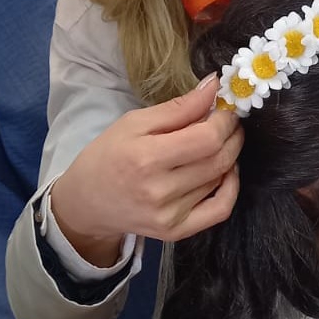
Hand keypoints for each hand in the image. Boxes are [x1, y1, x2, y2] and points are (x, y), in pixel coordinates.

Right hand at [50, 75, 241, 263]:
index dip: (225, 121)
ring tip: (215, 144)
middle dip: (232, 136)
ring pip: (220, 179)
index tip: (225, 110)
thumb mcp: (134, 123)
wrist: (87, 202)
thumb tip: (213, 87)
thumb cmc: (108, 156)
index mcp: (146, 158)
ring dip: (227, 157)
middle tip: (228, 123)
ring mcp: (170, 216)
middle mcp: (160, 191)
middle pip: (218, 159)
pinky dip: (232, 188)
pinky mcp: (176, 232)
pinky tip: (225, 172)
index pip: (207, 139)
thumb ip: (177, 107)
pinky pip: (220, 210)